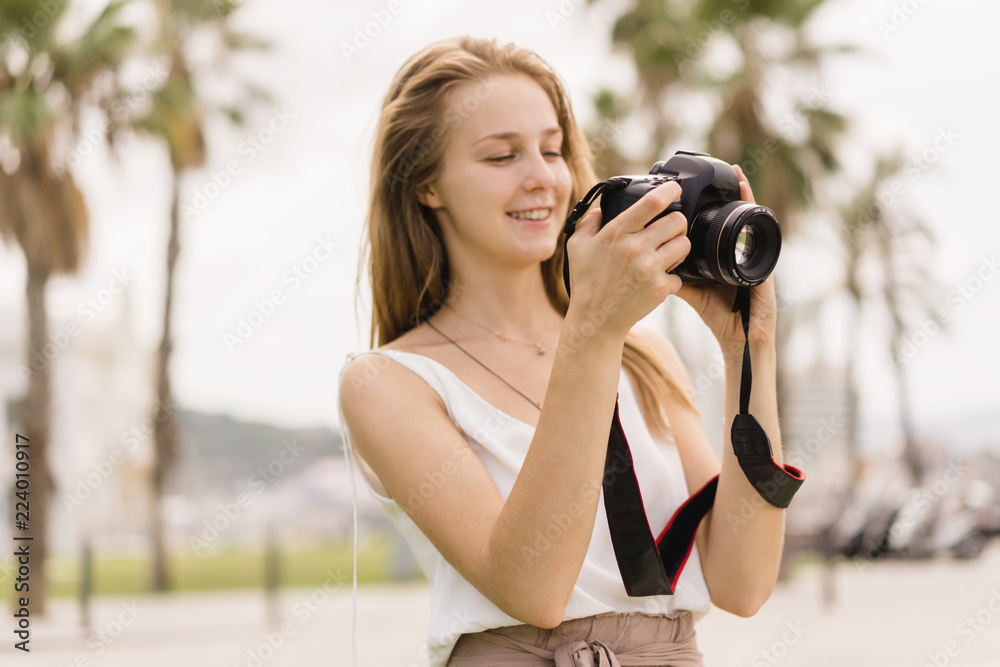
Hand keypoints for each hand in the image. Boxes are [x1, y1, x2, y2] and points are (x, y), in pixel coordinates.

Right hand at [565, 180, 690, 341]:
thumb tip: (604, 207)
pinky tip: (657, 279)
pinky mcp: (660, 288)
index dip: (669, 191)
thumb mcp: (576, 246)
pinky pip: (680, 273)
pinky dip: (671, 277)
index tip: (675, 188)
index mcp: (615, 233)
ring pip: (684, 244)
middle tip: (669, 230)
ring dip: (678, 247)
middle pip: (677, 221)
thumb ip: (590, 221)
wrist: (595, 320)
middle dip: (676, 223)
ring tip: (665, 254)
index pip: (651, 203)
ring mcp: (649, 269)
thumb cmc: (586, 282)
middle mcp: (634, 248)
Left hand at [674, 165, 777, 358]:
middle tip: (723, 168)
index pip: (718, 224)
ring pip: (748, 220)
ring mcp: (753, 255)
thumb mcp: (692, 290)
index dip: (713, 205)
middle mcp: (739, 251)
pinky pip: (760, 234)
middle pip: (734, 216)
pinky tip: (751, 201)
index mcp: (723, 255)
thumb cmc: (719, 315)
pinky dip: (756, 216)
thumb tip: (650, 260)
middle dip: (730, 193)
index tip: (703, 186)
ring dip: (745, 197)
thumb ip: (675, 275)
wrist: (740, 337)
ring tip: (737, 174)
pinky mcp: (764, 262)